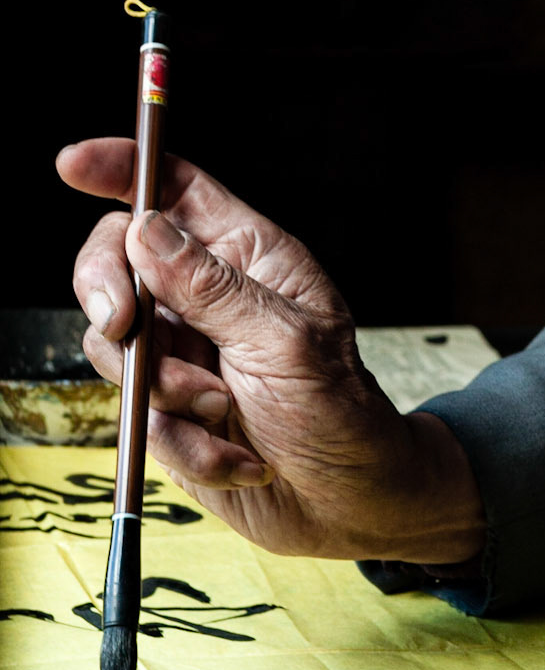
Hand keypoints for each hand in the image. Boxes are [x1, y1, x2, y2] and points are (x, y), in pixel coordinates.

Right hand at [58, 138, 485, 565]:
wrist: (348, 506)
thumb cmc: (342, 415)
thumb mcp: (287, 345)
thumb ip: (212, 290)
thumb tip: (145, 231)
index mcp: (249, 257)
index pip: (176, 189)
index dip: (123, 167)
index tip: (72, 163)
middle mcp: (208, 296)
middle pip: (116, 258)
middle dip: (107, 292)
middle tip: (125, 327)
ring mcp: (182, 352)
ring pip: (112, 343)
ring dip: (165, 389)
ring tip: (227, 411)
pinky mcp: (166, 409)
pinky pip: (134, 415)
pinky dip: (183, 444)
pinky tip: (238, 457)